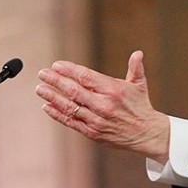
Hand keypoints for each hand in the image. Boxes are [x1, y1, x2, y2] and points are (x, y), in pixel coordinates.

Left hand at [35, 50, 169, 162]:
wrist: (147, 134)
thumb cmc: (141, 106)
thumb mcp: (140, 85)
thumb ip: (135, 68)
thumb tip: (137, 53)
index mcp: (113, 89)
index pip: (85, 77)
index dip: (69, 70)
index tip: (56, 65)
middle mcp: (103, 104)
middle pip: (73, 90)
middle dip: (55, 81)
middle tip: (42, 73)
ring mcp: (96, 119)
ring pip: (69, 107)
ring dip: (52, 97)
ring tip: (40, 89)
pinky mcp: (92, 132)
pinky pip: (71, 122)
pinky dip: (57, 115)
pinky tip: (47, 107)